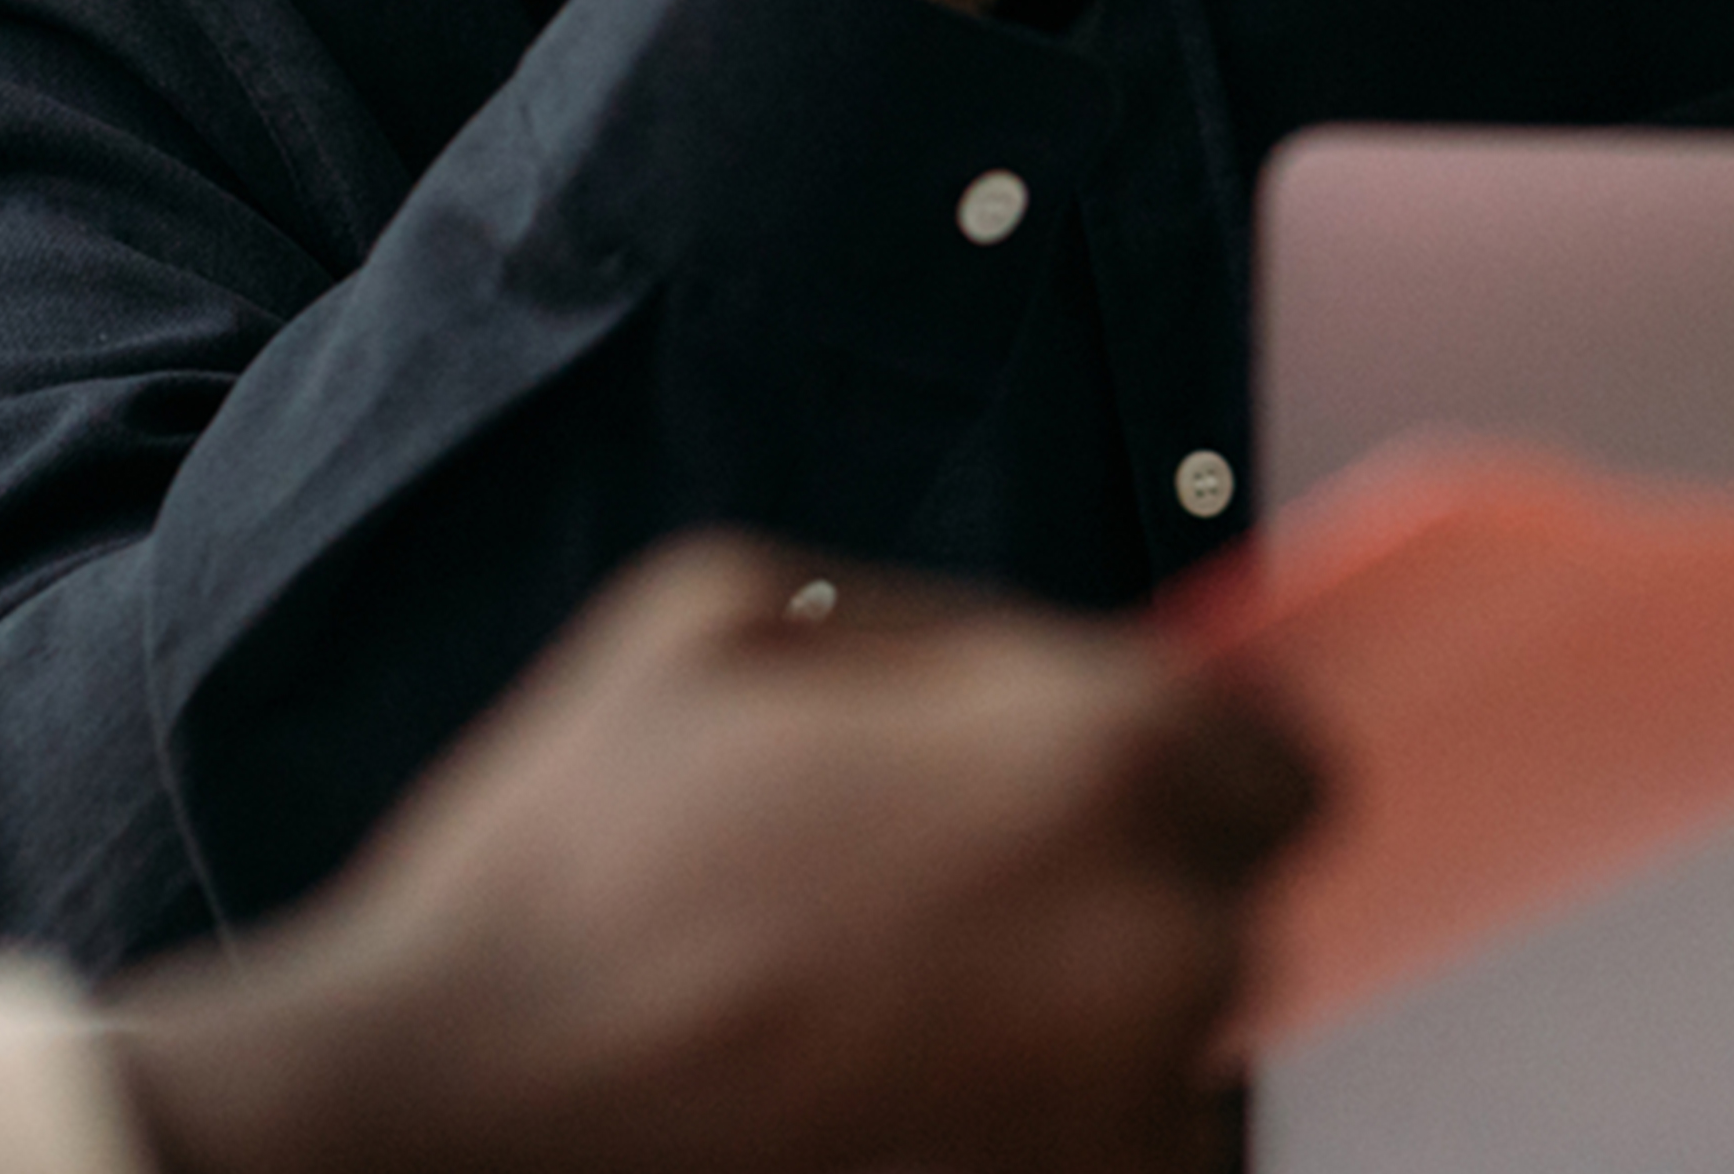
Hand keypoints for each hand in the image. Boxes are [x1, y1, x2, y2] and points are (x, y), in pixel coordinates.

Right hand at [108, 536, 1315, 1173]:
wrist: (461, 1107)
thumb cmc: (573, 867)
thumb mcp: (728, 613)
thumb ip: (925, 629)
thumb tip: (1019, 662)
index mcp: (1094, 758)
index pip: (1272, 756)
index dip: (1177, 761)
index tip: (1106, 786)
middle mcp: (1155, 941)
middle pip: (1223, 897)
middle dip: (1115, 881)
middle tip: (946, 897)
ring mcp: (1120, 1114)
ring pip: (1169, 1043)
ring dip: (1077, 1014)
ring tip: (890, 1006)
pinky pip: (1104, 1150)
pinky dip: (1025, 1121)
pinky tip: (881, 1091)